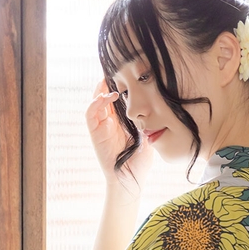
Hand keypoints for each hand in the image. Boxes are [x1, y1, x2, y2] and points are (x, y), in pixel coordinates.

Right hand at [86, 78, 153, 194]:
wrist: (130, 181)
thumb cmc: (140, 164)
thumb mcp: (148, 137)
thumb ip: (148, 122)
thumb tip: (158, 105)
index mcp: (123, 121)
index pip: (119, 98)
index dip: (120, 85)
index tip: (127, 72)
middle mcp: (110, 122)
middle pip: (105, 96)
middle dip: (109, 82)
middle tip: (116, 68)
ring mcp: (102, 127)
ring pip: (96, 101)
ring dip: (101, 89)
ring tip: (109, 79)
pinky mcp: (95, 133)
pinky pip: (90, 114)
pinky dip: (95, 103)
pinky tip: (105, 97)